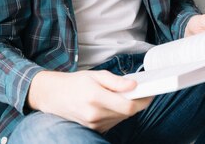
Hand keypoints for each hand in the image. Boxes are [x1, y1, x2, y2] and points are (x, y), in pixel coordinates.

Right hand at [27, 70, 152, 132]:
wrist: (54, 96)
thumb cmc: (75, 83)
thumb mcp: (96, 75)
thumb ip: (116, 81)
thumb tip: (133, 86)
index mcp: (95, 98)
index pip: (128, 106)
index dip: (143, 101)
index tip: (150, 93)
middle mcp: (94, 114)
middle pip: (127, 113)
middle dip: (137, 102)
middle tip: (142, 91)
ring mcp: (94, 124)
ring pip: (121, 118)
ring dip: (128, 108)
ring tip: (126, 95)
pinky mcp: (94, 129)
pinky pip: (114, 122)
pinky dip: (118, 113)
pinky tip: (114, 103)